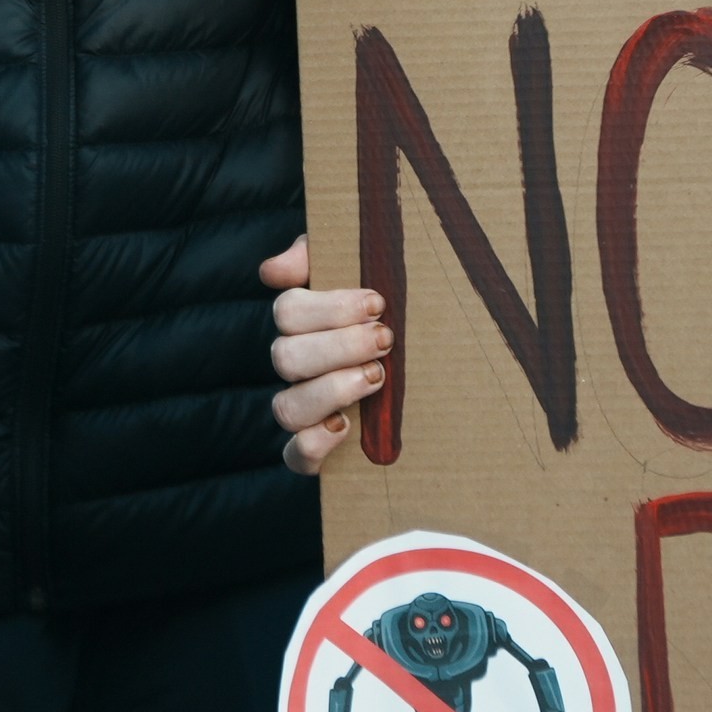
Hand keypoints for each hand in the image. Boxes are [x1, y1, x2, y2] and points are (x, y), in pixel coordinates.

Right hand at [264, 232, 391, 475]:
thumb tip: (274, 271)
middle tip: (386, 339)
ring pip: (286, 407)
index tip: (378, 303)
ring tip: (376, 378)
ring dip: (330, 391)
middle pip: (286, 358)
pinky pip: (296, 456)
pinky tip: (345, 426)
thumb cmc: (390, 312)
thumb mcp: (361, 269)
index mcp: (303, 324)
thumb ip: (319, 255)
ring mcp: (303, 408)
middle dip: (339, 346)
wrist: (438, 371)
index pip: (288, 312)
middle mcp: (296, 367)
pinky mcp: (317, 448)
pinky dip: (314, 443)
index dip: (329, 309)